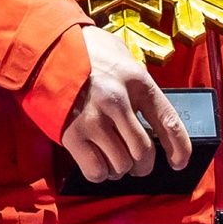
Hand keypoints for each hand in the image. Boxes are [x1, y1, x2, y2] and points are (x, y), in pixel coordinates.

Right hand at [58, 25, 187, 183]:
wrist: (43, 49)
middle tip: (138, 166)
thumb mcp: (120, 55)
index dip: (179, 148)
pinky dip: (100, 173)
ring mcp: (94, 119)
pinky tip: (97, 163)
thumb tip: (152, 112)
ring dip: (120, 169)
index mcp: (137, 81)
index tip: (178, 163)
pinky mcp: (72, 134)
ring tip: (114, 162)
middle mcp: (118, 101)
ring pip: (120, 164)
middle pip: (142, 152)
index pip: (168, 122)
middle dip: (143, 166)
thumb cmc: (84, 50)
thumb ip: (137, 82)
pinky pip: (95, 170)